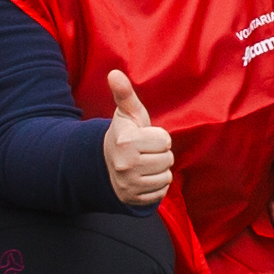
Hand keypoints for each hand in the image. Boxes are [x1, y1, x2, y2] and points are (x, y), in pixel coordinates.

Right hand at [100, 69, 177, 209]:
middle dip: (160, 154)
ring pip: (166, 177)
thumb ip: (124, 93)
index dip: (158, 137)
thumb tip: (114, 73)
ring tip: (145, 164)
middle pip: (168, 159)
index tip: (145, 137)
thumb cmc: (125, 134)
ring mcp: (128, 185)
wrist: (106, 163)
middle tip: (145, 152)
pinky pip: (161, 193)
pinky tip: (144, 178)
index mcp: (126, 142)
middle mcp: (125, 165)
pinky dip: (156, 186)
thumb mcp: (127, 114)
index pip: (165, 141)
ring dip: (160, 170)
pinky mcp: (133, 199)